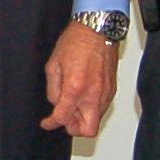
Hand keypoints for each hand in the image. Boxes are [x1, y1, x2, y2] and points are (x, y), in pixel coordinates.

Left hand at [40, 22, 123, 136]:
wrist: (97, 29)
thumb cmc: (76, 42)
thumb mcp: (53, 65)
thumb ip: (53, 90)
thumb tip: (56, 104)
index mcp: (75, 88)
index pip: (63, 118)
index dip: (51, 123)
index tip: (47, 123)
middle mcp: (93, 94)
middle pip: (87, 130)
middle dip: (74, 127)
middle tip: (65, 117)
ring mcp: (105, 93)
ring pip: (96, 120)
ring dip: (83, 117)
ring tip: (73, 102)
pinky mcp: (112, 89)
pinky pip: (102, 108)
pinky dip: (91, 107)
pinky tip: (83, 96)